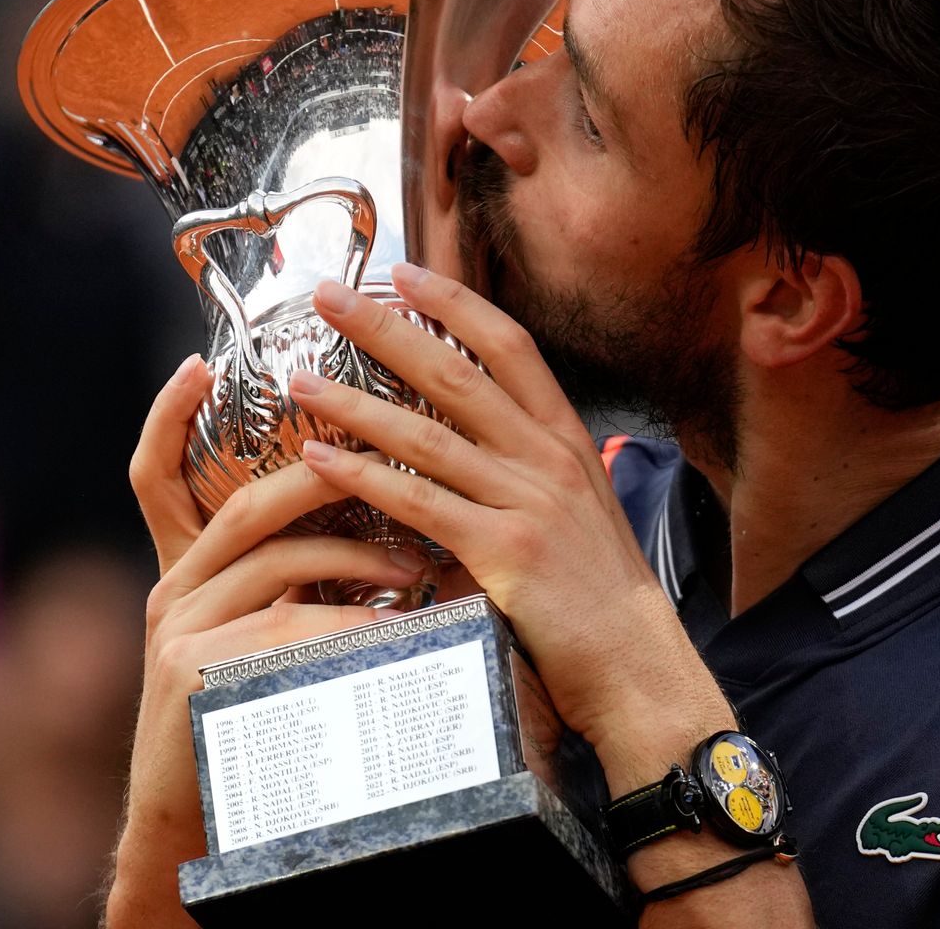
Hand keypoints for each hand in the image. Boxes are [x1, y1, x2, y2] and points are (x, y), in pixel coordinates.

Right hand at [107, 355, 433, 926]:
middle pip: (244, 508)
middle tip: (391, 460)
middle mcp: (172, 591)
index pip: (157, 478)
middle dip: (323, 475)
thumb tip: (389, 537)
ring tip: (421, 567)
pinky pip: (288, 627)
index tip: (196, 364)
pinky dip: (348, 621)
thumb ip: (300, 585)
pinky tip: (392, 628)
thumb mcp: (270, 640)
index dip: (166, 418)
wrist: (210, 821)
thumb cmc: (259, 721)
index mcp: (188, 573)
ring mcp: (178, 632)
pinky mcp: (195, 675)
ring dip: (359, 559)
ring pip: (278, 564)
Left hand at [283, 263, 735, 791]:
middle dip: (388, 330)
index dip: (454, 305)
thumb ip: (523, 479)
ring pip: (427, 434)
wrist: (639, 664)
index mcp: (567, 442)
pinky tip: (319, 459)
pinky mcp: (505, 551)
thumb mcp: (577, 515)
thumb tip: (464, 455)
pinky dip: (364, 476)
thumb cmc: (601, 599)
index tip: (403, 274)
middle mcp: (549, 458)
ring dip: (356, 403)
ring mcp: (528, 501)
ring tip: (301, 379)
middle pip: (457, 373)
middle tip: (329, 297)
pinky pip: (419, 503)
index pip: (509, 347)